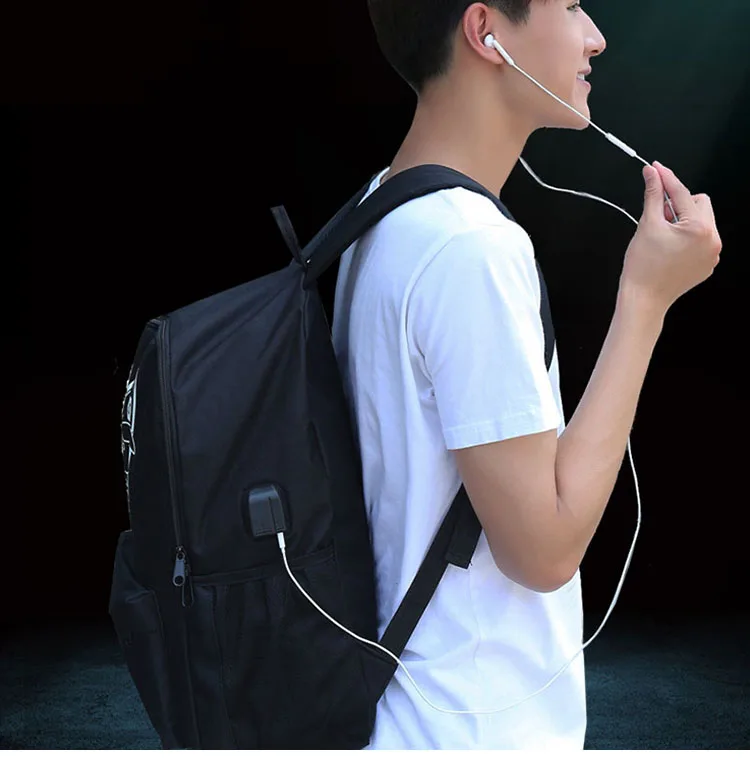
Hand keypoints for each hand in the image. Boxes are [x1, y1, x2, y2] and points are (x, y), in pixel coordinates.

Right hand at [619, 161, 722, 314]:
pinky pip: (701, 239)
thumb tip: (652, 174)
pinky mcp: (708, 263)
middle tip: (657, 217)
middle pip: (698, 203)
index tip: (656, 168)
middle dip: (678, 205)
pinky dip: (686, 237)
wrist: (643, 299)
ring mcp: (712, 254)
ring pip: (701, 221)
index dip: (666, 179)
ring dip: (682, 220)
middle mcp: (712, 240)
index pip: (682, 193)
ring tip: (662, 236)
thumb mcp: (646, 225)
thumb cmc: (642, 268)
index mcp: (699, 228)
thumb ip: (653, 195)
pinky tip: (669, 248)